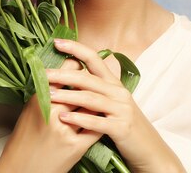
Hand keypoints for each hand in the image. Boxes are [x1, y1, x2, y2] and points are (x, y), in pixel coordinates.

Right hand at [0, 55, 101, 171]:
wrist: (21, 169)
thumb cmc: (24, 139)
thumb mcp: (30, 111)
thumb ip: (46, 92)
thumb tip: (63, 73)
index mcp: (39, 99)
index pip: (65, 73)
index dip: (75, 66)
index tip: (79, 63)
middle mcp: (51, 112)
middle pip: (80, 88)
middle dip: (88, 83)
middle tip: (92, 78)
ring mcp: (65, 130)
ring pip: (91, 107)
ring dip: (96, 102)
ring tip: (99, 97)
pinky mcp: (76, 147)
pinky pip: (95, 129)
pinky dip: (99, 122)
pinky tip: (100, 118)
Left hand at [47, 39, 184, 172]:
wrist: (148, 149)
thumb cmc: (122, 124)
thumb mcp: (110, 102)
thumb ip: (93, 89)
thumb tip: (67, 76)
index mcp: (113, 82)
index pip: (94, 58)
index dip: (75, 48)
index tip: (56, 42)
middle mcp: (118, 92)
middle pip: (87, 78)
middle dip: (63, 74)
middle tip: (42, 74)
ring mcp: (122, 109)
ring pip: (90, 98)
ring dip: (67, 96)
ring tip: (48, 95)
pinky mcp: (122, 127)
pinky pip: (98, 121)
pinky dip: (80, 119)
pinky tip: (64, 118)